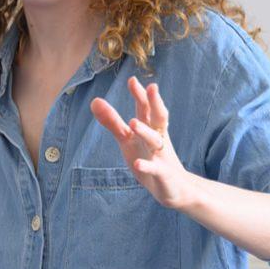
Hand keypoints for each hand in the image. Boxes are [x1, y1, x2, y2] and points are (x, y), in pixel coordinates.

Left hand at [90, 78, 200, 210]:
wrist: (174, 188)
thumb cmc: (149, 158)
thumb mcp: (127, 140)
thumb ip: (113, 122)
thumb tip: (95, 101)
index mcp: (151, 128)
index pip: (146, 109)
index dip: (140, 95)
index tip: (132, 80)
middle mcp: (158, 138)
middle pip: (158, 118)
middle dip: (155, 103)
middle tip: (151, 88)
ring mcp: (161, 156)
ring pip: (155, 141)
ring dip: (145, 131)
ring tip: (133, 122)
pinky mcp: (162, 175)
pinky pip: (155, 169)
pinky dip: (147, 166)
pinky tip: (137, 164)